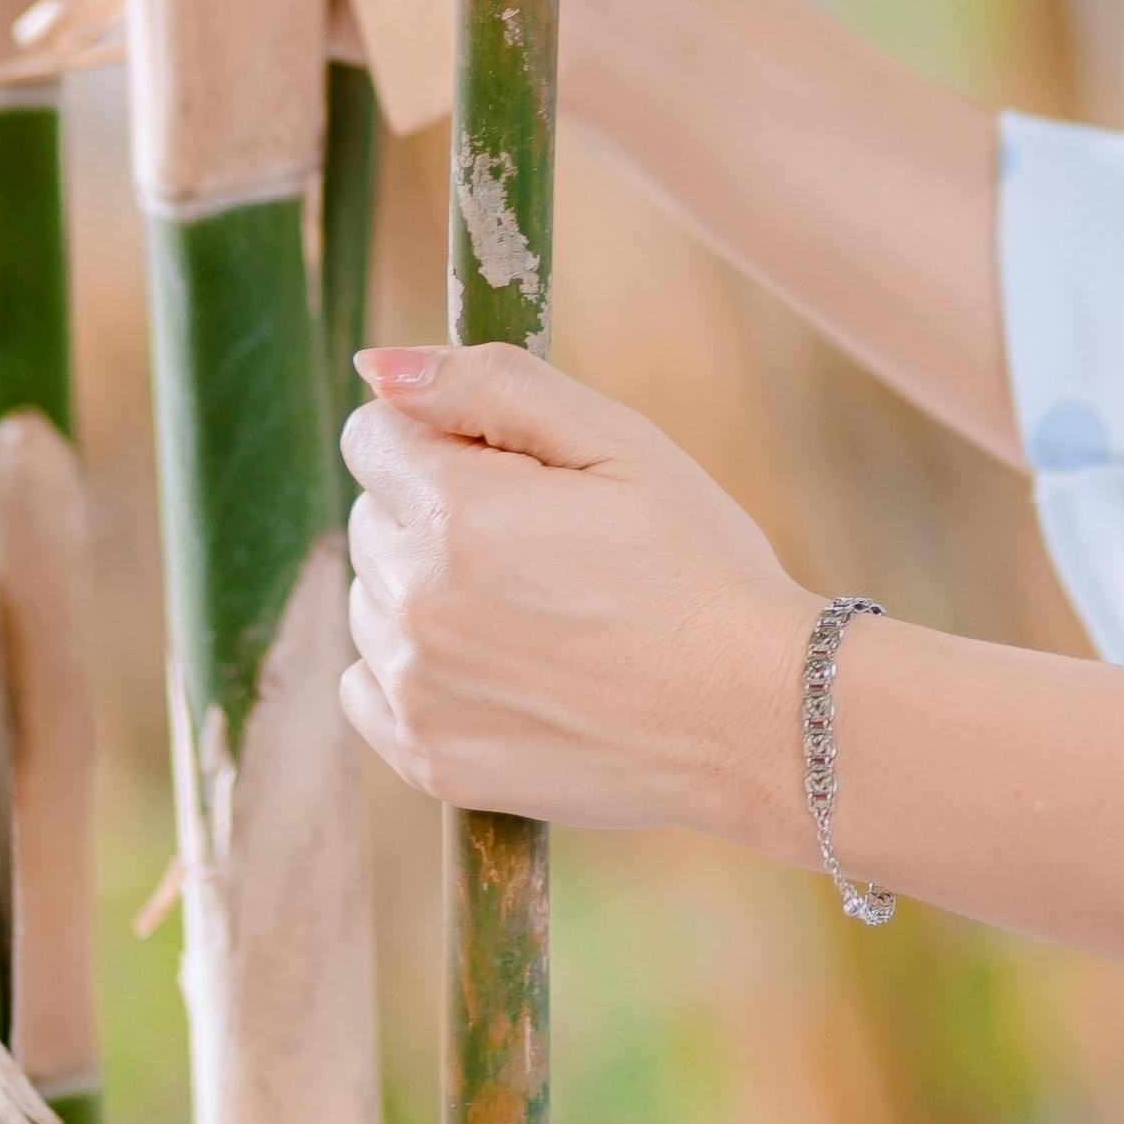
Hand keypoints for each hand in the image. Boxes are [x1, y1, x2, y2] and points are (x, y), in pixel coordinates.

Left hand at [336, 341, 819, 843]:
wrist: (756, 718)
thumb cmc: (698, 566)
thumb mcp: (619, 442)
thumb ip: (489, 385)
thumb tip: (376, 365)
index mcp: (456, 511)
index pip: (372, 437)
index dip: (447, 439)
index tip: (515, 472)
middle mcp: (416, 604)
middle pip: (373, 517)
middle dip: (436, 511)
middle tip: (544, 547)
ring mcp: (415, 690)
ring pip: (373, 601)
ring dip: (427, 591)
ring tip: (537, 613)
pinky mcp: (427, 758)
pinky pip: (367, 688)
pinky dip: (417, 672)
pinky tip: (501, 671)